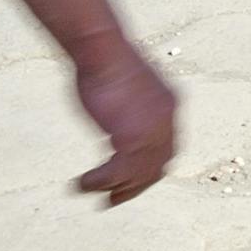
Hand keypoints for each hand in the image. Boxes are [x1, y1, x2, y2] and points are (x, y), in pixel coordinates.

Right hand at [70, 39, 178, 204]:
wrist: (103, 52)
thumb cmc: (107, 62)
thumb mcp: (128, 87)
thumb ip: (131, 105)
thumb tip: (118, 112)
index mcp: (169, 105)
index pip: (168, 146)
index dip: (152, 165)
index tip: (133, 177)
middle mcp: (167, 120)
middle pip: (158, 165)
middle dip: (137, 185)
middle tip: (113, 199)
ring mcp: (153, 132)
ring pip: (138, 175)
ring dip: (115, 189)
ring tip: (93, 193)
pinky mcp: (132, 139)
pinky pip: (117, 174)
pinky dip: (98, 182)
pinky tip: (81, 184)